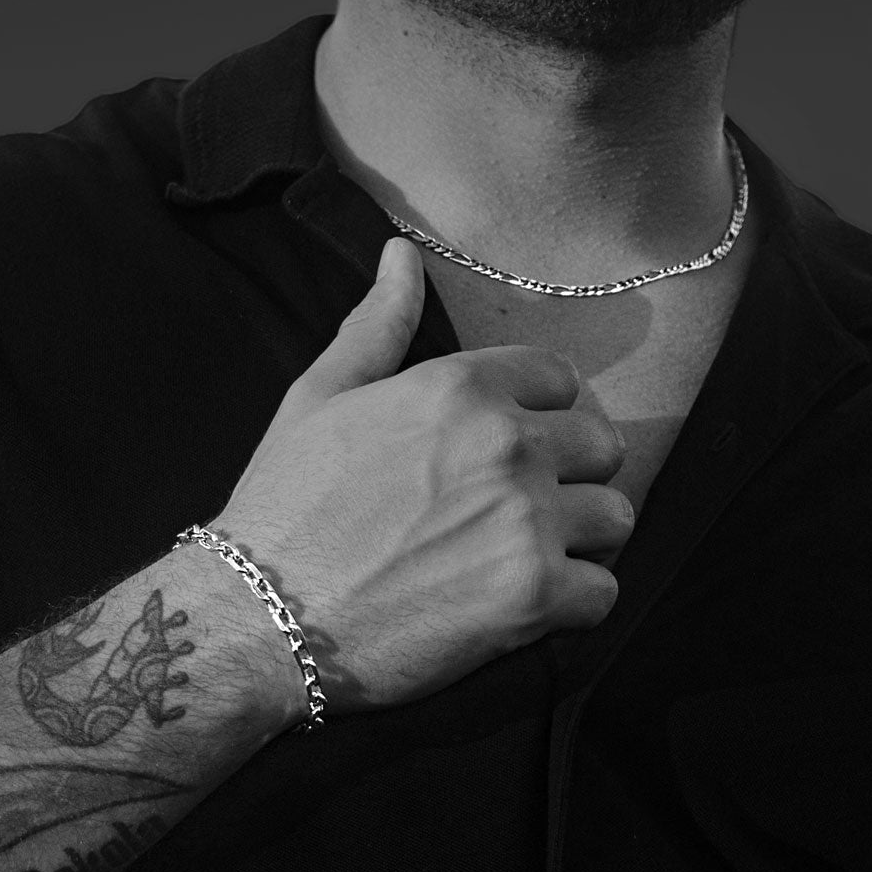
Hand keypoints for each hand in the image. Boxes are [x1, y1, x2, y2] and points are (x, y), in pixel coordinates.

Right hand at [213, 237, 632, 712]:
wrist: (256, 617)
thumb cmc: (285, 505)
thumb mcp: (320, 398)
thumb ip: (378, 325)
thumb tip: (403, 254)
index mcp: (462, 388)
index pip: (561, 379)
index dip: (539, 413)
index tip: (508, 449)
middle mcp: (507, 445)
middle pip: (602, 446)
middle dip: (570, 474)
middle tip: (520, 508)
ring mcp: (526, 523)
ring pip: (615, 518)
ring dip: (580, 539)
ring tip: (528, 556)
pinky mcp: (534, 600)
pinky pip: (603, 595)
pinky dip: (572, 604)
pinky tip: (526, 606)